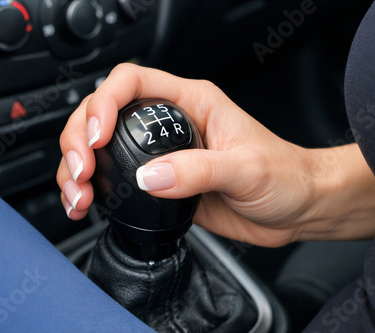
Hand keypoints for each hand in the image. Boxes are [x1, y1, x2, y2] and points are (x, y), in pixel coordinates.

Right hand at [57, 63, 374, 246]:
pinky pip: (116, 182)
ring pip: (103, 149)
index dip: (103, 102)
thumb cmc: (284, 175)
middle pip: (104, 113)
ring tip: (78, 193)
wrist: (296, 208)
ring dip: (79, 168)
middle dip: (79, 138)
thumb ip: (197, 171)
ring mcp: (161, 155)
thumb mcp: (246, 167)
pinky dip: (96, 193)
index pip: (131, 82)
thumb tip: (147, 177)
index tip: (96, 136)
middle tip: (81, 170)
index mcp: (191, 102)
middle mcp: (170, 124)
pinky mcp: (160, 185)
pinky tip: (87, 206)